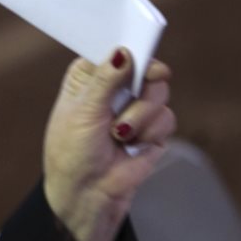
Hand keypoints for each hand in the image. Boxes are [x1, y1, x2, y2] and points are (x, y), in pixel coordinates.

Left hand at [42, 49, 175, 240]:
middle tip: (144, 82)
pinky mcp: (153, 129)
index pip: (112, 50)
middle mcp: (114, 89)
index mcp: (89, 78)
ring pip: (159, 91)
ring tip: (119, 133)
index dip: (126, 46)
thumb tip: (123, 51)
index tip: (136, 48)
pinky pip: (167, 117)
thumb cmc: (73, 153)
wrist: (88, 194)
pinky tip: (131, 144)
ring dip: (141, 113)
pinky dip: (151, 131)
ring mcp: (135, 108)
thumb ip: (105, 81)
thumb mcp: (83, 113)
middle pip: (144, 65)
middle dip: (143, 80)